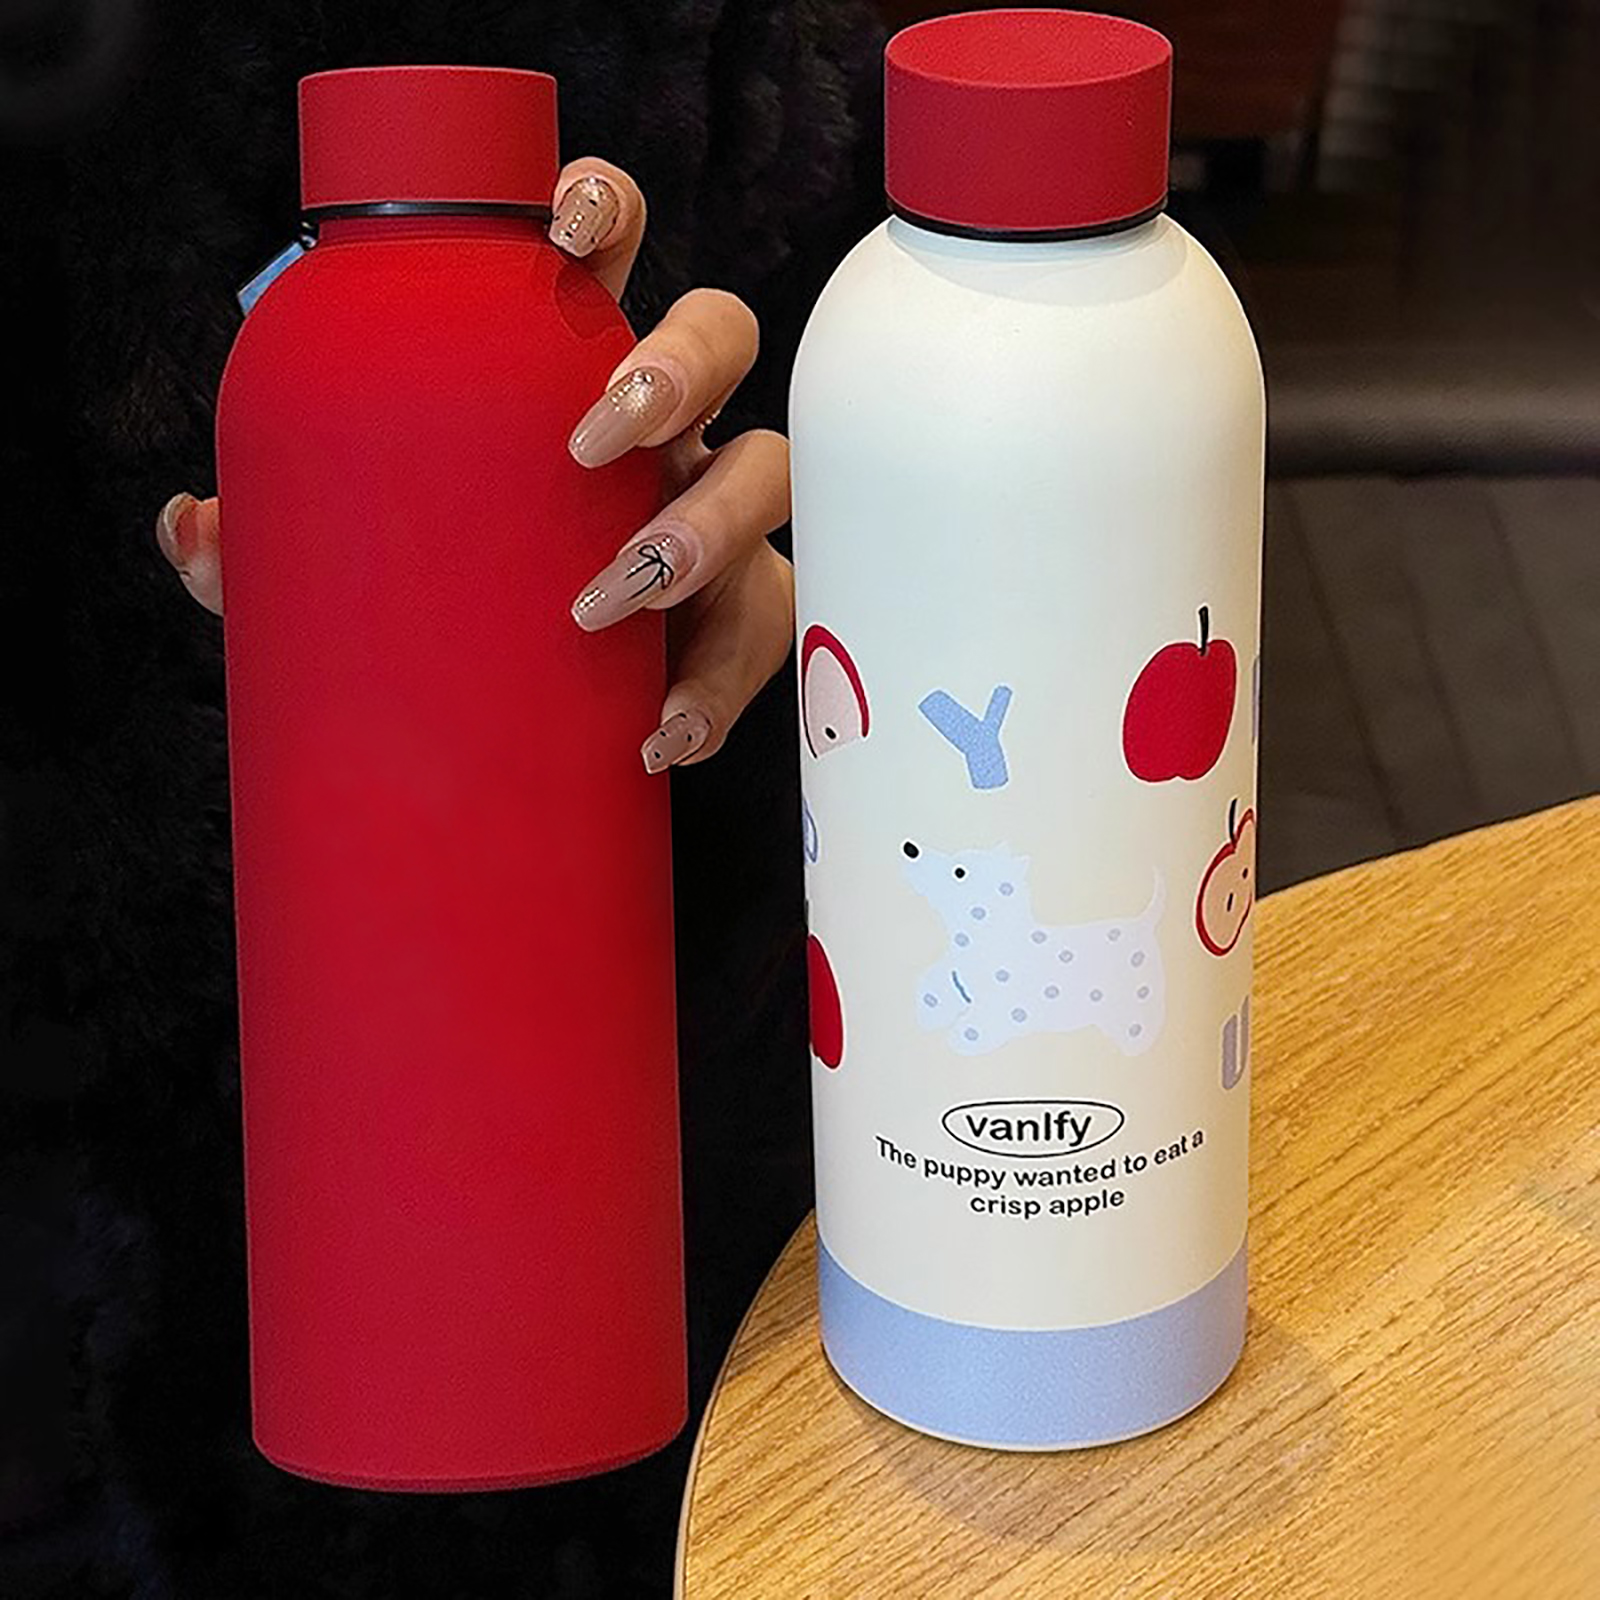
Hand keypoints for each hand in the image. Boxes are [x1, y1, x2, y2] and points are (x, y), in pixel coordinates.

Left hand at [155, 159, 793, 773]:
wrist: (535, 724)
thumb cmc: (457, 600)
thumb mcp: (367, 562)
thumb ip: (279, 542)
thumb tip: (193, 526)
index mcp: (569, 372)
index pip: (607, 250)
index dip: (602, 209)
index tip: (559, 231)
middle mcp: (661, 428)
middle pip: (721, 336)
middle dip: (673, 367)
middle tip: (590, 442)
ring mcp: (718, 514)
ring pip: (766, 472)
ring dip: (703, 528)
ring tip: (609, 604)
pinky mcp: (746, 617)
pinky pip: (761, 636)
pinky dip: (716, 689)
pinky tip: (657, 734)